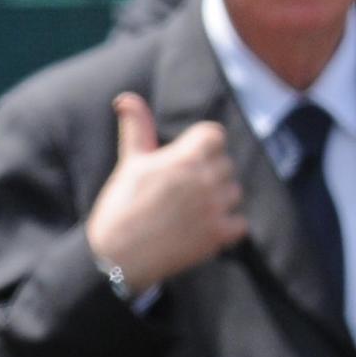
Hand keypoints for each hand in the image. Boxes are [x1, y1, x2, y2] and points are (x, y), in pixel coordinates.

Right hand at [84, 93, 249, 290]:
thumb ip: (138, 128)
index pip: (215, 135)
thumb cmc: (121, 207)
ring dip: (219, 199)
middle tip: (181, 190)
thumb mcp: (130, 163)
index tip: (188, 158)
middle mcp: (204, 180)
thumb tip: (126, 98)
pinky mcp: (219, 235)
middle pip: (225, 164)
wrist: (115, 258)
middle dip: (208, 172)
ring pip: (234, 192)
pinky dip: (227, 226)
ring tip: (188, 210)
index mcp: (184, 158)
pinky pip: (240, 223)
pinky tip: (201, 228)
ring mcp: (214, 208)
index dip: (203, 145)